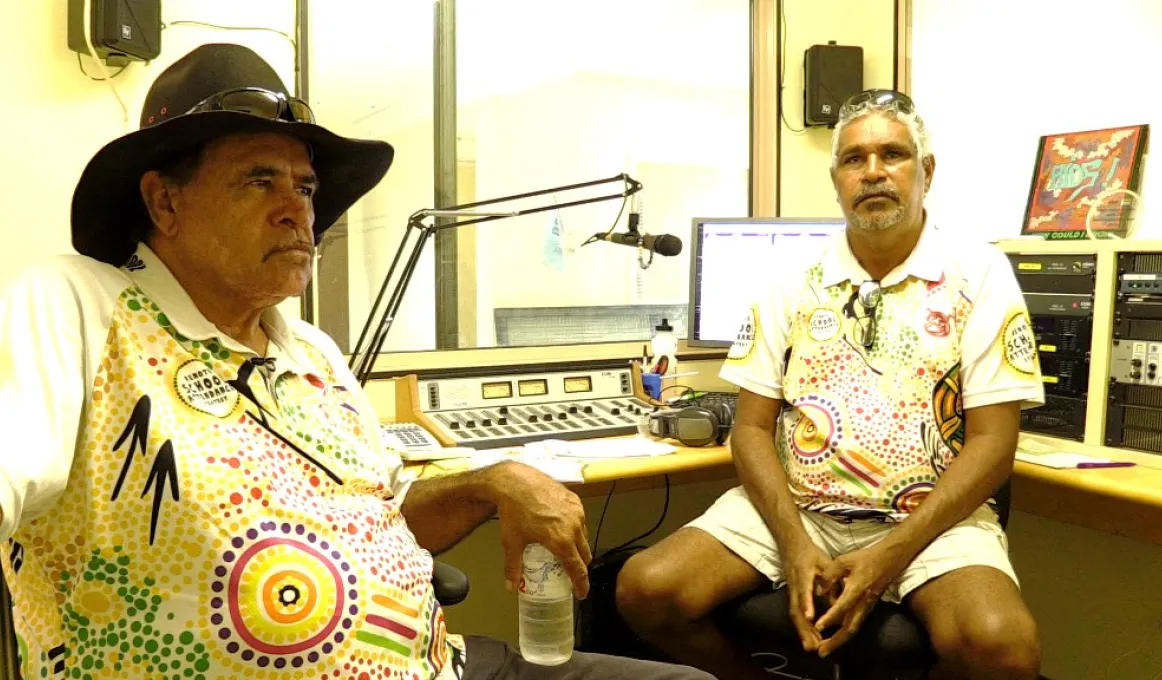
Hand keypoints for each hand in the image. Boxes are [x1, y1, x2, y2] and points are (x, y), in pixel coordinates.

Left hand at [488, 462, 592, 598]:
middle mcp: (574, 527)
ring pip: (583, 536)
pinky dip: (575, 529)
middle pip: (584, 554)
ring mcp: (576, 512)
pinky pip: (580, 520)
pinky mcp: (574, 500)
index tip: (581, 593)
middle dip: (580, 566)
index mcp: (561, 541)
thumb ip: (513, 566)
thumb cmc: (513, 512)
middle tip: (571, 573)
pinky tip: (563, 528)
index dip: (581, 584)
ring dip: (578, 547)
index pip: (578, 569)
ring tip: (566, 550)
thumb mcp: (512, 542)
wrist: (516, 481)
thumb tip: (511, 587)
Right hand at [782, 541, 834, 653]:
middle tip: (811, 645)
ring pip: (794, 615)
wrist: (791, 547)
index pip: (803, 591)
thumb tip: (839, 601)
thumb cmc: (811, 554)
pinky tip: (810, 638)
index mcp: (803, 574)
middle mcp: (795, 586)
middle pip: (796, 609)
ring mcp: (791, 592)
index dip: (806, 604)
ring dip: (802, 632)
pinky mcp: (792, 597)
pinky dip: (802, 628)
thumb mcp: (825, 562)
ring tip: (810, 647)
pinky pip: (795, 614)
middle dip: (803, 629)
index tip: (810, 617)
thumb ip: (832, 580)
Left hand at [813, 543, 910, 657]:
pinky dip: (845, 633)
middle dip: (835, 641)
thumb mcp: (844, 560)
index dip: (830, 618)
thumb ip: (830, 575)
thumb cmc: (866, 558)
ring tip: (825, 649)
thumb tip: (819, 590)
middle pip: (850, 627)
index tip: (818, 626)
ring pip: (853, 629)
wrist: (890, 560)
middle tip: (821, 651)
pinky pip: (856, 624)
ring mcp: (867, 607)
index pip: (843, 607)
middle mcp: (863, 602)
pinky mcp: (868, 608)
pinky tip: (835, 638)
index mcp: (857, 588)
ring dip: (839, 641)